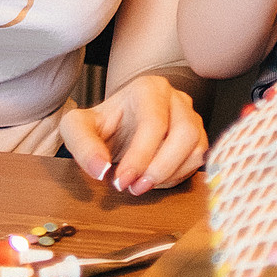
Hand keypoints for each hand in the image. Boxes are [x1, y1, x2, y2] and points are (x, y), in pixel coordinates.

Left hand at [60, 74, 205, 195]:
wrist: (118, 125)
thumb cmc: (102, 123)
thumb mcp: (78, 127)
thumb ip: (83, 145)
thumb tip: (101, 171)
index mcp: (149, 89)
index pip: (154, 122)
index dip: (140, 156)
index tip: (121, 181)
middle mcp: (176, 99)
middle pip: (184, 134)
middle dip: (159, 168)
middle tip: (134, 188)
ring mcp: (192, 117)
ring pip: (196, 149)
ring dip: (170, 175)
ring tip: (142, 185)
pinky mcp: (198, 137)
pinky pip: (199, 160)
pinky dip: (178, 176)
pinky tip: (155, 179)